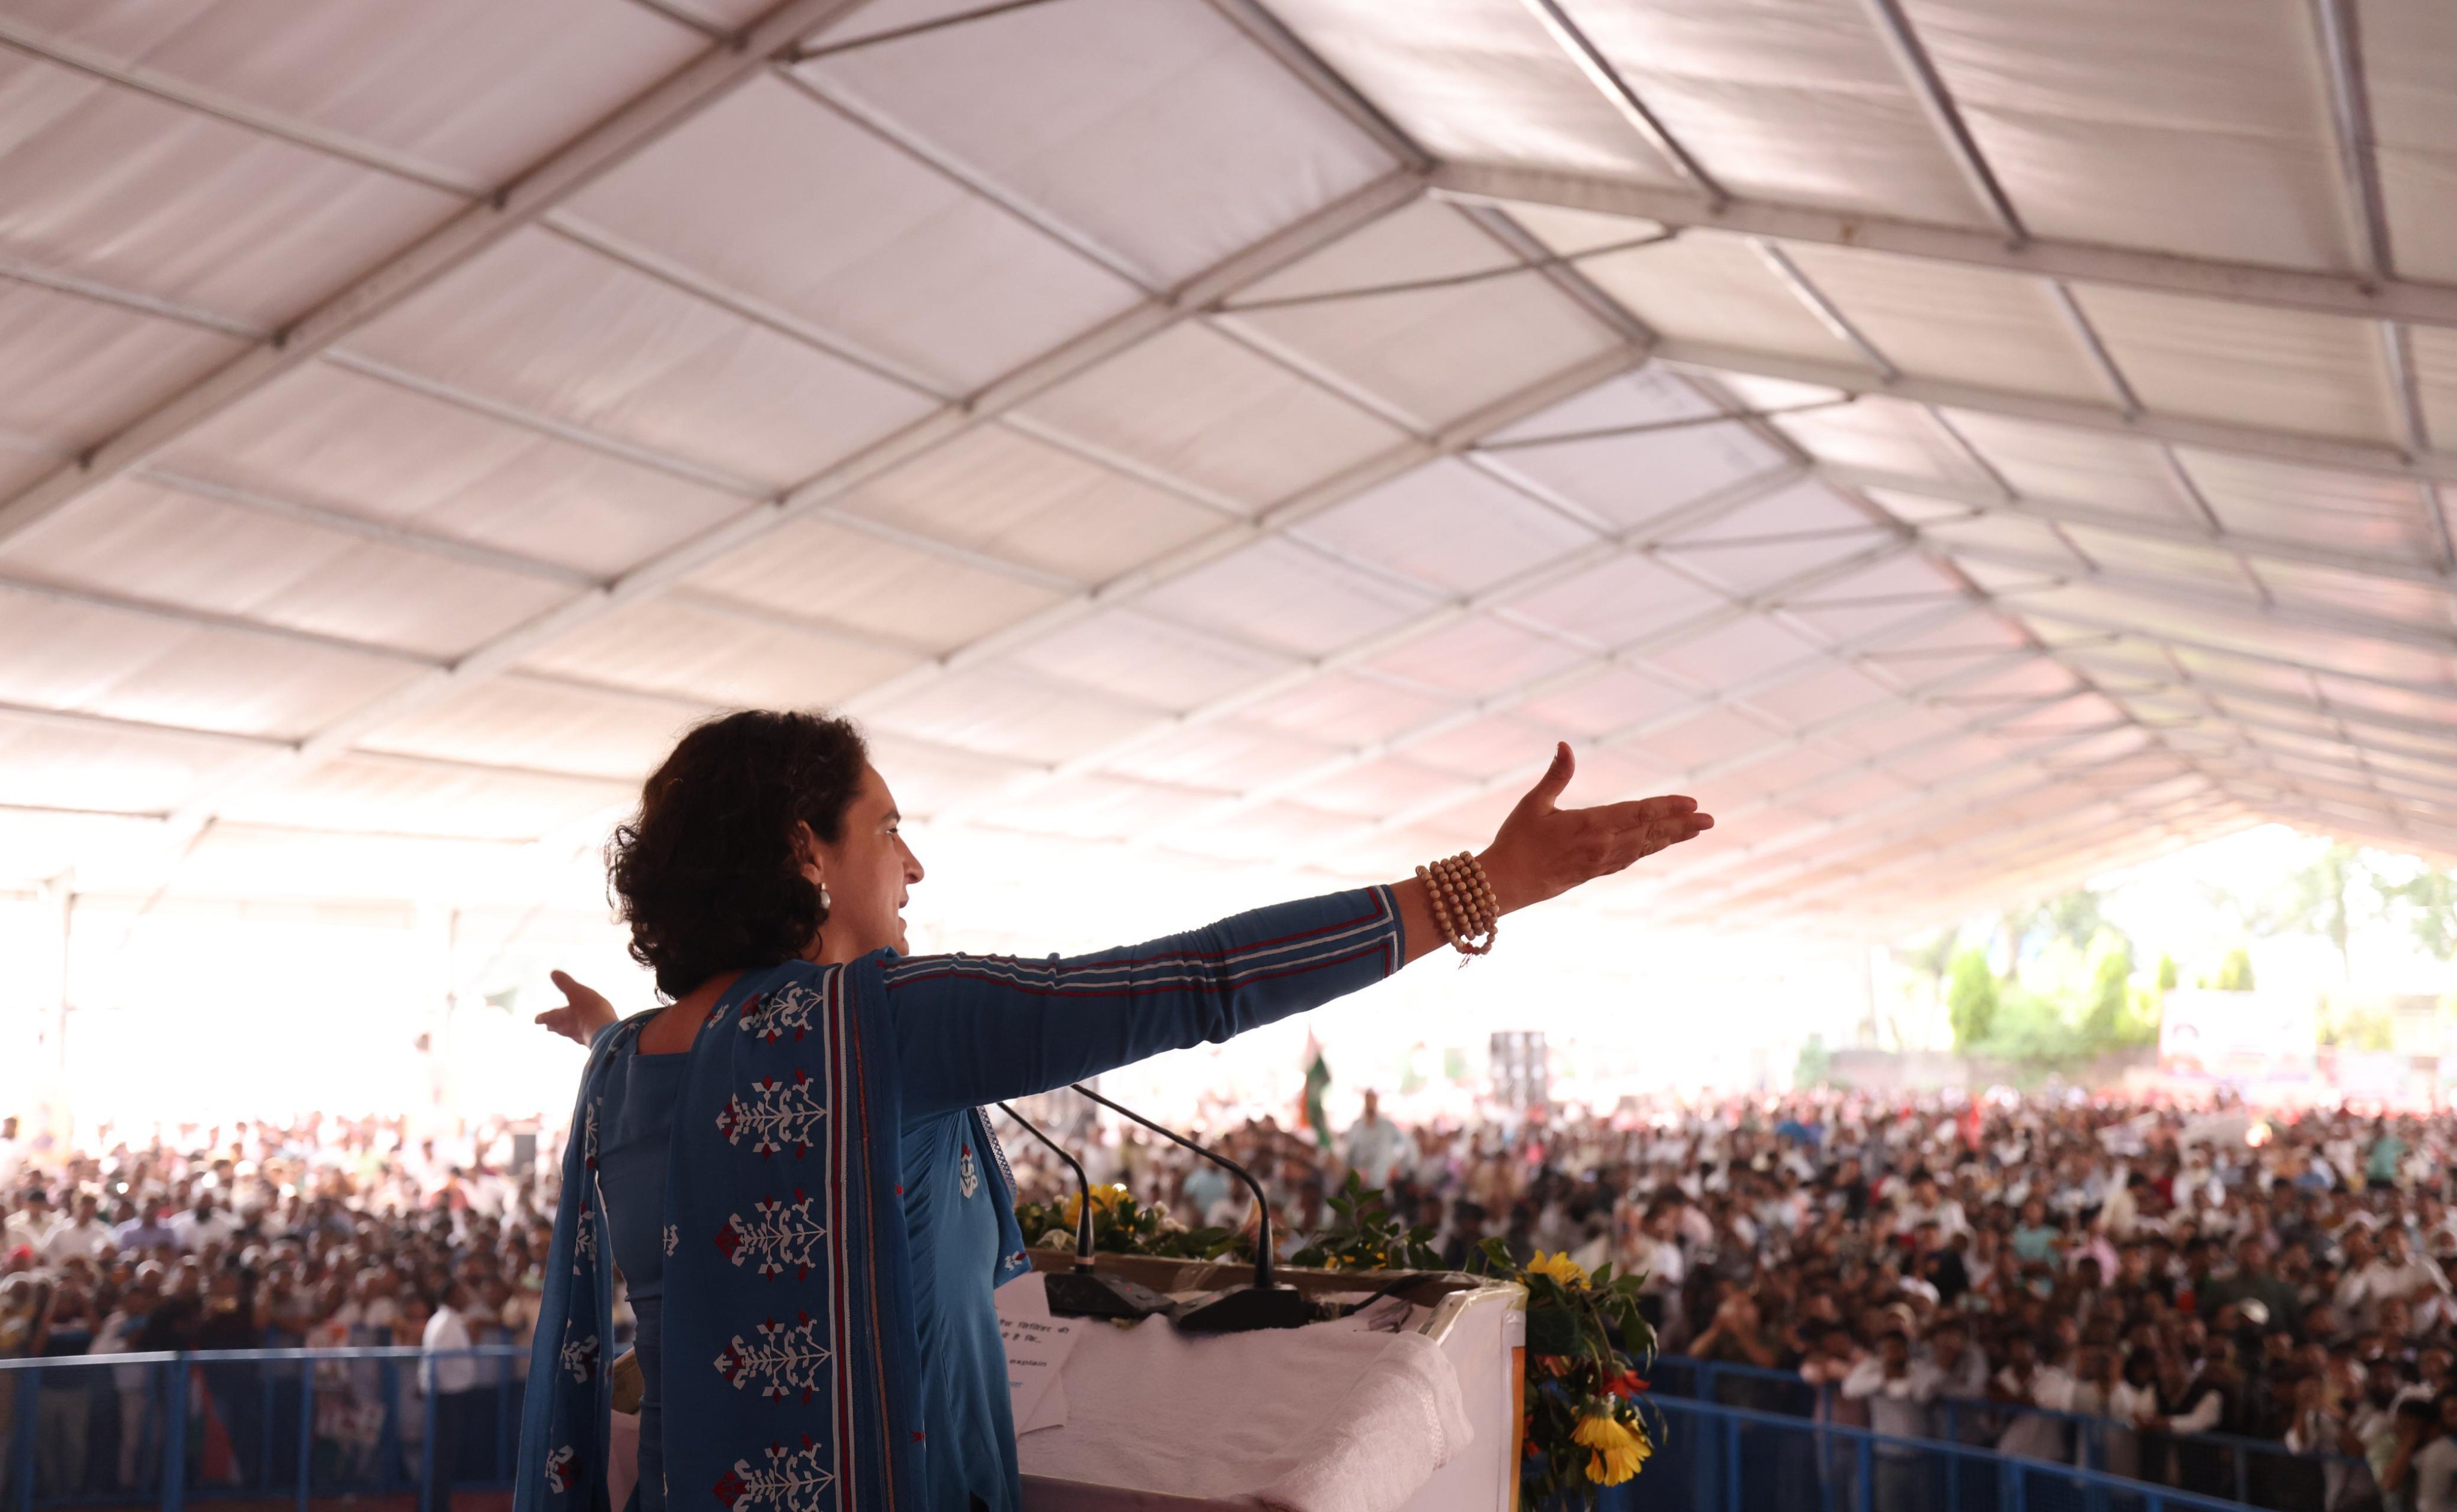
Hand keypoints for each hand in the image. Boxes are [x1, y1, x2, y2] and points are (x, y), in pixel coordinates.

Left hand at [534, 970, 616, 1046]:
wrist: (607, 1031)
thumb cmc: (589, 1010)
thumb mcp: (576, 992)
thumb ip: (565, 983)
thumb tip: (553, 973)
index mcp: (560, 1017)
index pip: (547, 1017)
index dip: (541, 1017)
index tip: (536, 1020)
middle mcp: (567, 1029)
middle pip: (557, 1028)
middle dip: (553, 1025)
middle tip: (548, 1026)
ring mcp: (580, 1037)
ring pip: (569, 1033)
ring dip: (566, 1030)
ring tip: (565, 1030)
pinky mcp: (592, 1041)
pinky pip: (583, 1036)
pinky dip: (582, 1033)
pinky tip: (585, 1033)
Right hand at [1479, 744, 1712, 912]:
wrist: (1507, 884)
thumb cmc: (1517, 840)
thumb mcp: (1534, 804)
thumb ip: (1556, 775)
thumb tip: (1565, 745)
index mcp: (1591, 826)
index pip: (1639, 813)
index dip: (1667, 807)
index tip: (1692, 803)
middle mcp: (1603, 846)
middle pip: (1651, 832)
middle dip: (1682, 825)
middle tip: (1710, 820)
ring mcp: (1601, 862)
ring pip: (1645, 846)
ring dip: (1671, 837)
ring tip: (1695, 830)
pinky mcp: (1595, 871)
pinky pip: (1631, 857)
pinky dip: (1650, 848)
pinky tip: (1659, 843)